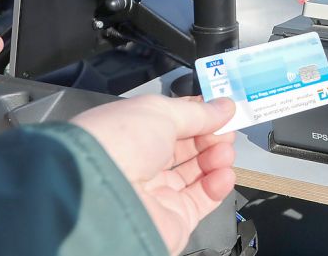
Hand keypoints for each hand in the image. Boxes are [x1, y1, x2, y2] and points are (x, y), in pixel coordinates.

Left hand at [71, 95, 236, 254]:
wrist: (100, 194)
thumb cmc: (117, 144)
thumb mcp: (160, 111)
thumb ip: (197, 111)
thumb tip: (224, 108)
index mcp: (130, 134)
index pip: (171, 124)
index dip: (197, 116)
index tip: (221, 110)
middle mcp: (141, 164)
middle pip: (186, 149)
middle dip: (210, 137)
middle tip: (227, 131)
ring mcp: (157, 193)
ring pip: (197, 175)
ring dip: (217, 159)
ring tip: (225, 151)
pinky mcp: (173, 219)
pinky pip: (202, 201)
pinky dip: (218, 186)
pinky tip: (224, 173)